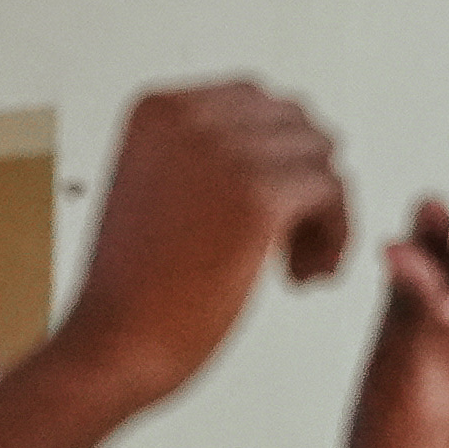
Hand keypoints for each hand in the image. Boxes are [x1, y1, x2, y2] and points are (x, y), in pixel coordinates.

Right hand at [52, 81, 349, 411]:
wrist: (114, 345)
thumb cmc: (137, 290)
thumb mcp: (162, 190)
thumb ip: (211, 157)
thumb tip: (296, 143)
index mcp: (159, 108)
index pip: (256, 102)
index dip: (277, 159)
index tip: (268, 217)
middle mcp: (190, 115)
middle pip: (296, 126)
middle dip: (305, 184)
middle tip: (289, 248)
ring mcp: (226, 151)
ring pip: (320, 160)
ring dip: (322, 215)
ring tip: (296, 269)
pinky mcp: (260, 195)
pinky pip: (332, 193)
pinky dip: (334, 236)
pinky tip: (304, 278)